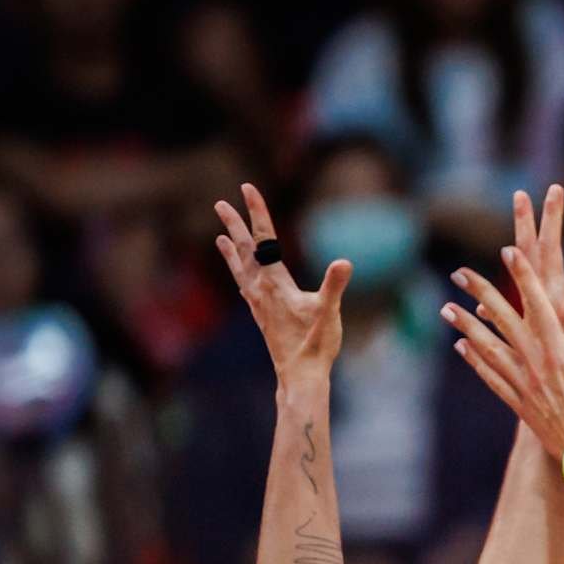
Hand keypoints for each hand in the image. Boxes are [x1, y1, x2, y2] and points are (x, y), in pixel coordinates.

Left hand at [215, 183, 349, 381]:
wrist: (299, 375)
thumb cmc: (315, 343)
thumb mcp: (329, 311)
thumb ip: (334, 285)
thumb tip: (344, 262)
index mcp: (274, 281)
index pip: (264, 238)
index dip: (257, 211)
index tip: (247, 188)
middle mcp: (260, 289)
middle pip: (244, 250)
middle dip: (234, 225)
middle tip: (221, 204)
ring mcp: (259, 303)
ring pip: (240, 269)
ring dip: (230, 251)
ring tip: (219, 237)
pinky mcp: (262, 316)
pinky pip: (245, 287)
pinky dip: (239, 275)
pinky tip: (241, 279)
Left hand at [442, 241, 563, 464]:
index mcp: (560, 354)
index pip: (538, 306)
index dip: (524, 277)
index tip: (508, 252)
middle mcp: (535, 367)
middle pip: (503, 323)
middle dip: (481, 293)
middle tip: (460, 272)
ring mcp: (524, 387)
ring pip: (489, 349)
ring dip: (467, 326)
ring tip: (447, 308)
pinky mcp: (521, 406)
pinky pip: (492, 377)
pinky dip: (476, 360)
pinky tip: (464, 347)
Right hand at [495, 184, 563, 358]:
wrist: (557, 399)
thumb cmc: (542, 368)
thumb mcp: (520, 338)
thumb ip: (501, 318)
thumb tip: (479, 308)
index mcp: (533, 295)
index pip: (526, 252)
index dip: (523, 224)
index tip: (520, 195)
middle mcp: (549, 296)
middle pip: (549, 249)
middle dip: (550, 218)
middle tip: (554, 188)